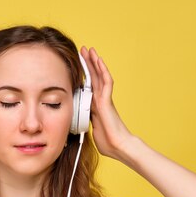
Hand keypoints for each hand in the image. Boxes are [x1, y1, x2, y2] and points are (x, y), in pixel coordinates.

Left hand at [80, 46, 133, 161]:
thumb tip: (79, 124)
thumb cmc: (108, 142)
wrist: (118, 147)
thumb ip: (86, 123)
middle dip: (88, 64)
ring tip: (89, 50)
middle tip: (82, 51)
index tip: (77, 66)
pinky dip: (103, 70)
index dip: (84, 75)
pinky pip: (106, 82)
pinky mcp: (107, 101)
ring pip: (100, 76)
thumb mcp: (91, 130)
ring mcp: (104, 99)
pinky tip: (99, 60)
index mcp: (96, 106)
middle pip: (94, 77)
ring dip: (94, 62)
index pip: (89, 86)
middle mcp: (100, 100)